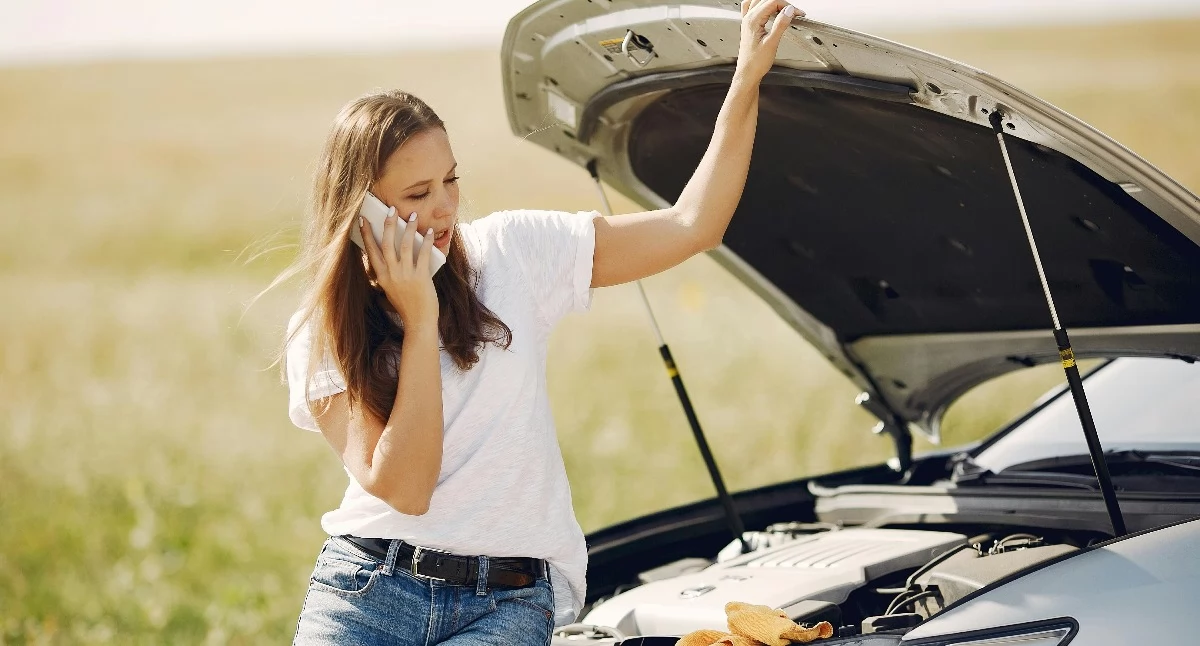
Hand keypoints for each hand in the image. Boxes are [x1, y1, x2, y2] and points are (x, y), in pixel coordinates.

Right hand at [359, 210, 439, 329]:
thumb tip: (394, 253)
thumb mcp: (391, 289)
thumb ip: (389, 274)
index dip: (366, 234)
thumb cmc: (406, 306)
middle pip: (386, 243)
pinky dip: (426, 241)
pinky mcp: (420, 276)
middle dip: (388, 224)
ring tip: (411, 216)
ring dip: (408, 228)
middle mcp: (391, 274)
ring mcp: (405, 275)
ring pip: (404, 245)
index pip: (371, 251)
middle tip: (391, 209)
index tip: (362, 219)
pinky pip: (423, 254)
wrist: (418, 322)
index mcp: (381, 276)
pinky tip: (429, 232)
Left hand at [735, 0, 803, 82]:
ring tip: (784, 10)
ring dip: (772, 2)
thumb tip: (789, 10)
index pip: (772, 2)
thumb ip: (780, 24)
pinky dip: (760, 5)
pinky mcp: (748, 26)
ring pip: (759, 1)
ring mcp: (746, 21)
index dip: (787, 5)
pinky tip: (768, 10)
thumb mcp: (772, 43)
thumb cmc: (756, 62)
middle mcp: (748, 19)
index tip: (797, 13)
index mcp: (753, 21)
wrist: (747, 73)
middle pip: (767, 0)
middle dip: (782, 3)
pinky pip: (751, 7)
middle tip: (794, 12)